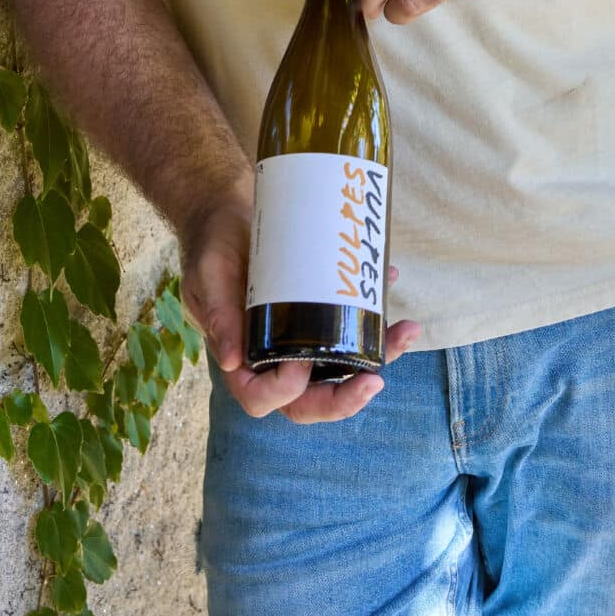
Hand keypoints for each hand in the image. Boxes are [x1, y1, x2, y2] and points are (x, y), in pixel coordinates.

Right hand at [179, 195, 418, 424]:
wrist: (230, 215)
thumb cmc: (213, 249)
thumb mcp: (209, 277)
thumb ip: (219, 314)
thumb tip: (232, 363)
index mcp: (240, 359)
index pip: (262, 398)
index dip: (286, 391)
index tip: (301, 362)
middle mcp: (272, 359)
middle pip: (308, 400)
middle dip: (345, 398)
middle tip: (375, 381)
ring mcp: (300, 340)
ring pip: (339, 368)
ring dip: (377, 356)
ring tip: (406, 331)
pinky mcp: (320, 314)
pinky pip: (350, 328)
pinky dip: (375, 313)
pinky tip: (390, 278)